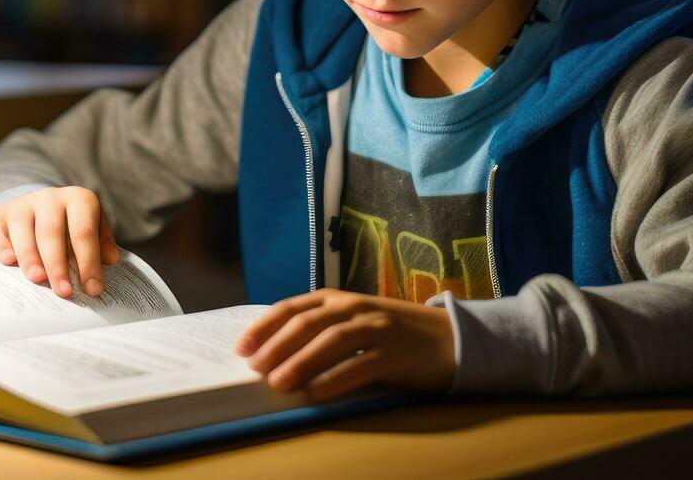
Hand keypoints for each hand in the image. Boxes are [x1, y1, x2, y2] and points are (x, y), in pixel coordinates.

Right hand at [0, 186, 118, 298]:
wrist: (30, 213)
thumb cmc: (67, 229)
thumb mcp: (88, 230)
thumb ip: (100, 244)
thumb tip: (111, 260)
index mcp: (78, 199)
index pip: (84, 232)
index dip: (89, 262)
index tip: (93, 289)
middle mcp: (49, 198)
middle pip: (53, 233)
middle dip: (59, 265)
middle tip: (64, 292)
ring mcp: (22, 205)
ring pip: (24, 230)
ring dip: (31, 257)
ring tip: (38, 280)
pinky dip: (2, 246)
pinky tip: (8, 262)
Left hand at [234, 289, 455, 399]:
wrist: (451, 339)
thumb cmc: (393, 334)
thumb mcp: (354, 322)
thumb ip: (321, 330)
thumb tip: (274, 354)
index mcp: (339, 298)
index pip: (293, 307)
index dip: (264, 327)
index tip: (242, 348)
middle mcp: (355, 307)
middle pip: (307, 322)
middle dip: (276, 345)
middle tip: (255, 369)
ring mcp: (377, 328)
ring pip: (331, 341)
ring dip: (301, 362)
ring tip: (278, 383)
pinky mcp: (395, 353)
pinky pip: (360, 365)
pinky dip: (335, 379)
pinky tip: (316, 393)